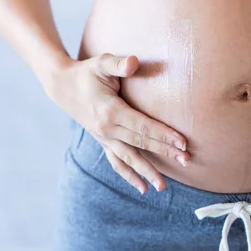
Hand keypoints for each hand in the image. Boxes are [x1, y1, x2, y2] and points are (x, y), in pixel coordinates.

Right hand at [47, 54, 189, 193]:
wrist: (63, 86)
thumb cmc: (87, 72)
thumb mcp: (101, 63)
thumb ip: (118, 64)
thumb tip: (133, 62)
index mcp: (111, 111)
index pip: (143, 126)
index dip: (163, 135)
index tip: (182, 142)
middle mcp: (107, 129)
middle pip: (141, 144)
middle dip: (165, 152)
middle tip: (187, 160)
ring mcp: (104, 138)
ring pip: (129, 158)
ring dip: (147, 172)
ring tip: (163, 187)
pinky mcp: (103, 142)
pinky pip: (117, 162)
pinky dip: (129, 176)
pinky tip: (143, 188)